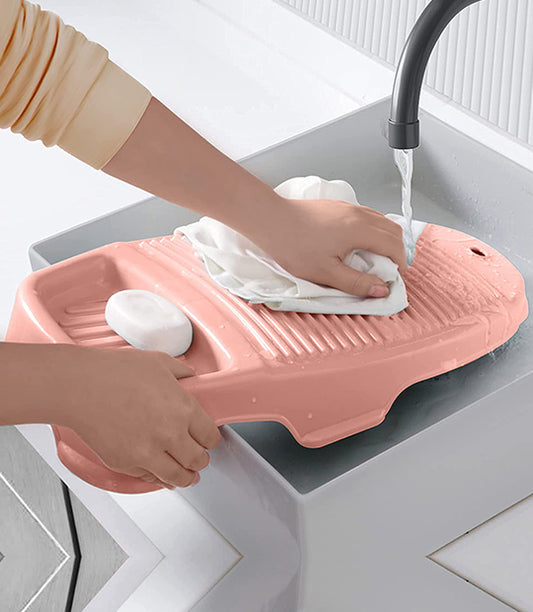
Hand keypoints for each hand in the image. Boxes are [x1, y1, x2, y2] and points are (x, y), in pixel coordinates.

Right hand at [55, 346, 220, 488]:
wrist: (79, 387)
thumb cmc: (114, 371)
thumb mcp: (160, 362)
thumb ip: (183, 374)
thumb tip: (193, 380)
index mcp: (184, 409)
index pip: (210, 437)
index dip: (210, 439)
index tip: (207, 438)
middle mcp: (170, 435)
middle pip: (198, 460)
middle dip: (200, 460)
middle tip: (199, 457)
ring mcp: (148, 453)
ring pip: (178, 477)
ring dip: (186, 477)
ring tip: (188, 476)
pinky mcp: (126, 464)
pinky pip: (150, 478)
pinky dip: (158, 478)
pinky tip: (161, 474)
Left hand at [246, 197, 406, 297]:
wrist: (270, 219)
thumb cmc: (294, 246)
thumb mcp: (326, 273)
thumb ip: (356, 282)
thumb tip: (381, 290)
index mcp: (360, 230)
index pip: (394, 245)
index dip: (400, 264)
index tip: (393, 279)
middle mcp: (359, 214)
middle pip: (393, 230)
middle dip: (397, 251)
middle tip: (387, 271)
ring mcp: (348, 207)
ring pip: (381, 221)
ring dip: (385, 240)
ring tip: (375, 259)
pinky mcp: (338, 206)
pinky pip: (367, 215)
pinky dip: (373, 230)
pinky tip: (358, 244)